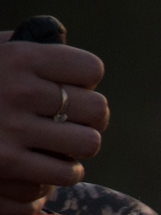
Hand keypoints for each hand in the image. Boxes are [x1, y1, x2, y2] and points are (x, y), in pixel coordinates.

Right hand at [0, 33, 108, 214]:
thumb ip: (16, 45)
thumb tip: (54, 37)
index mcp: (16, 58)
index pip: (89, 69)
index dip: (82, 80)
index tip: (69, 87)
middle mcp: (18, 94)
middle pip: (97, 110)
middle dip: (85, 118)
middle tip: (68, 122)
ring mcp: (13, 134)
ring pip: (86, 147)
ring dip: (73, 149)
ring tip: (54, 146)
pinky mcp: (7, 170)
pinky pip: (61, 177)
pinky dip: (52, 176)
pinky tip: (36, 167)